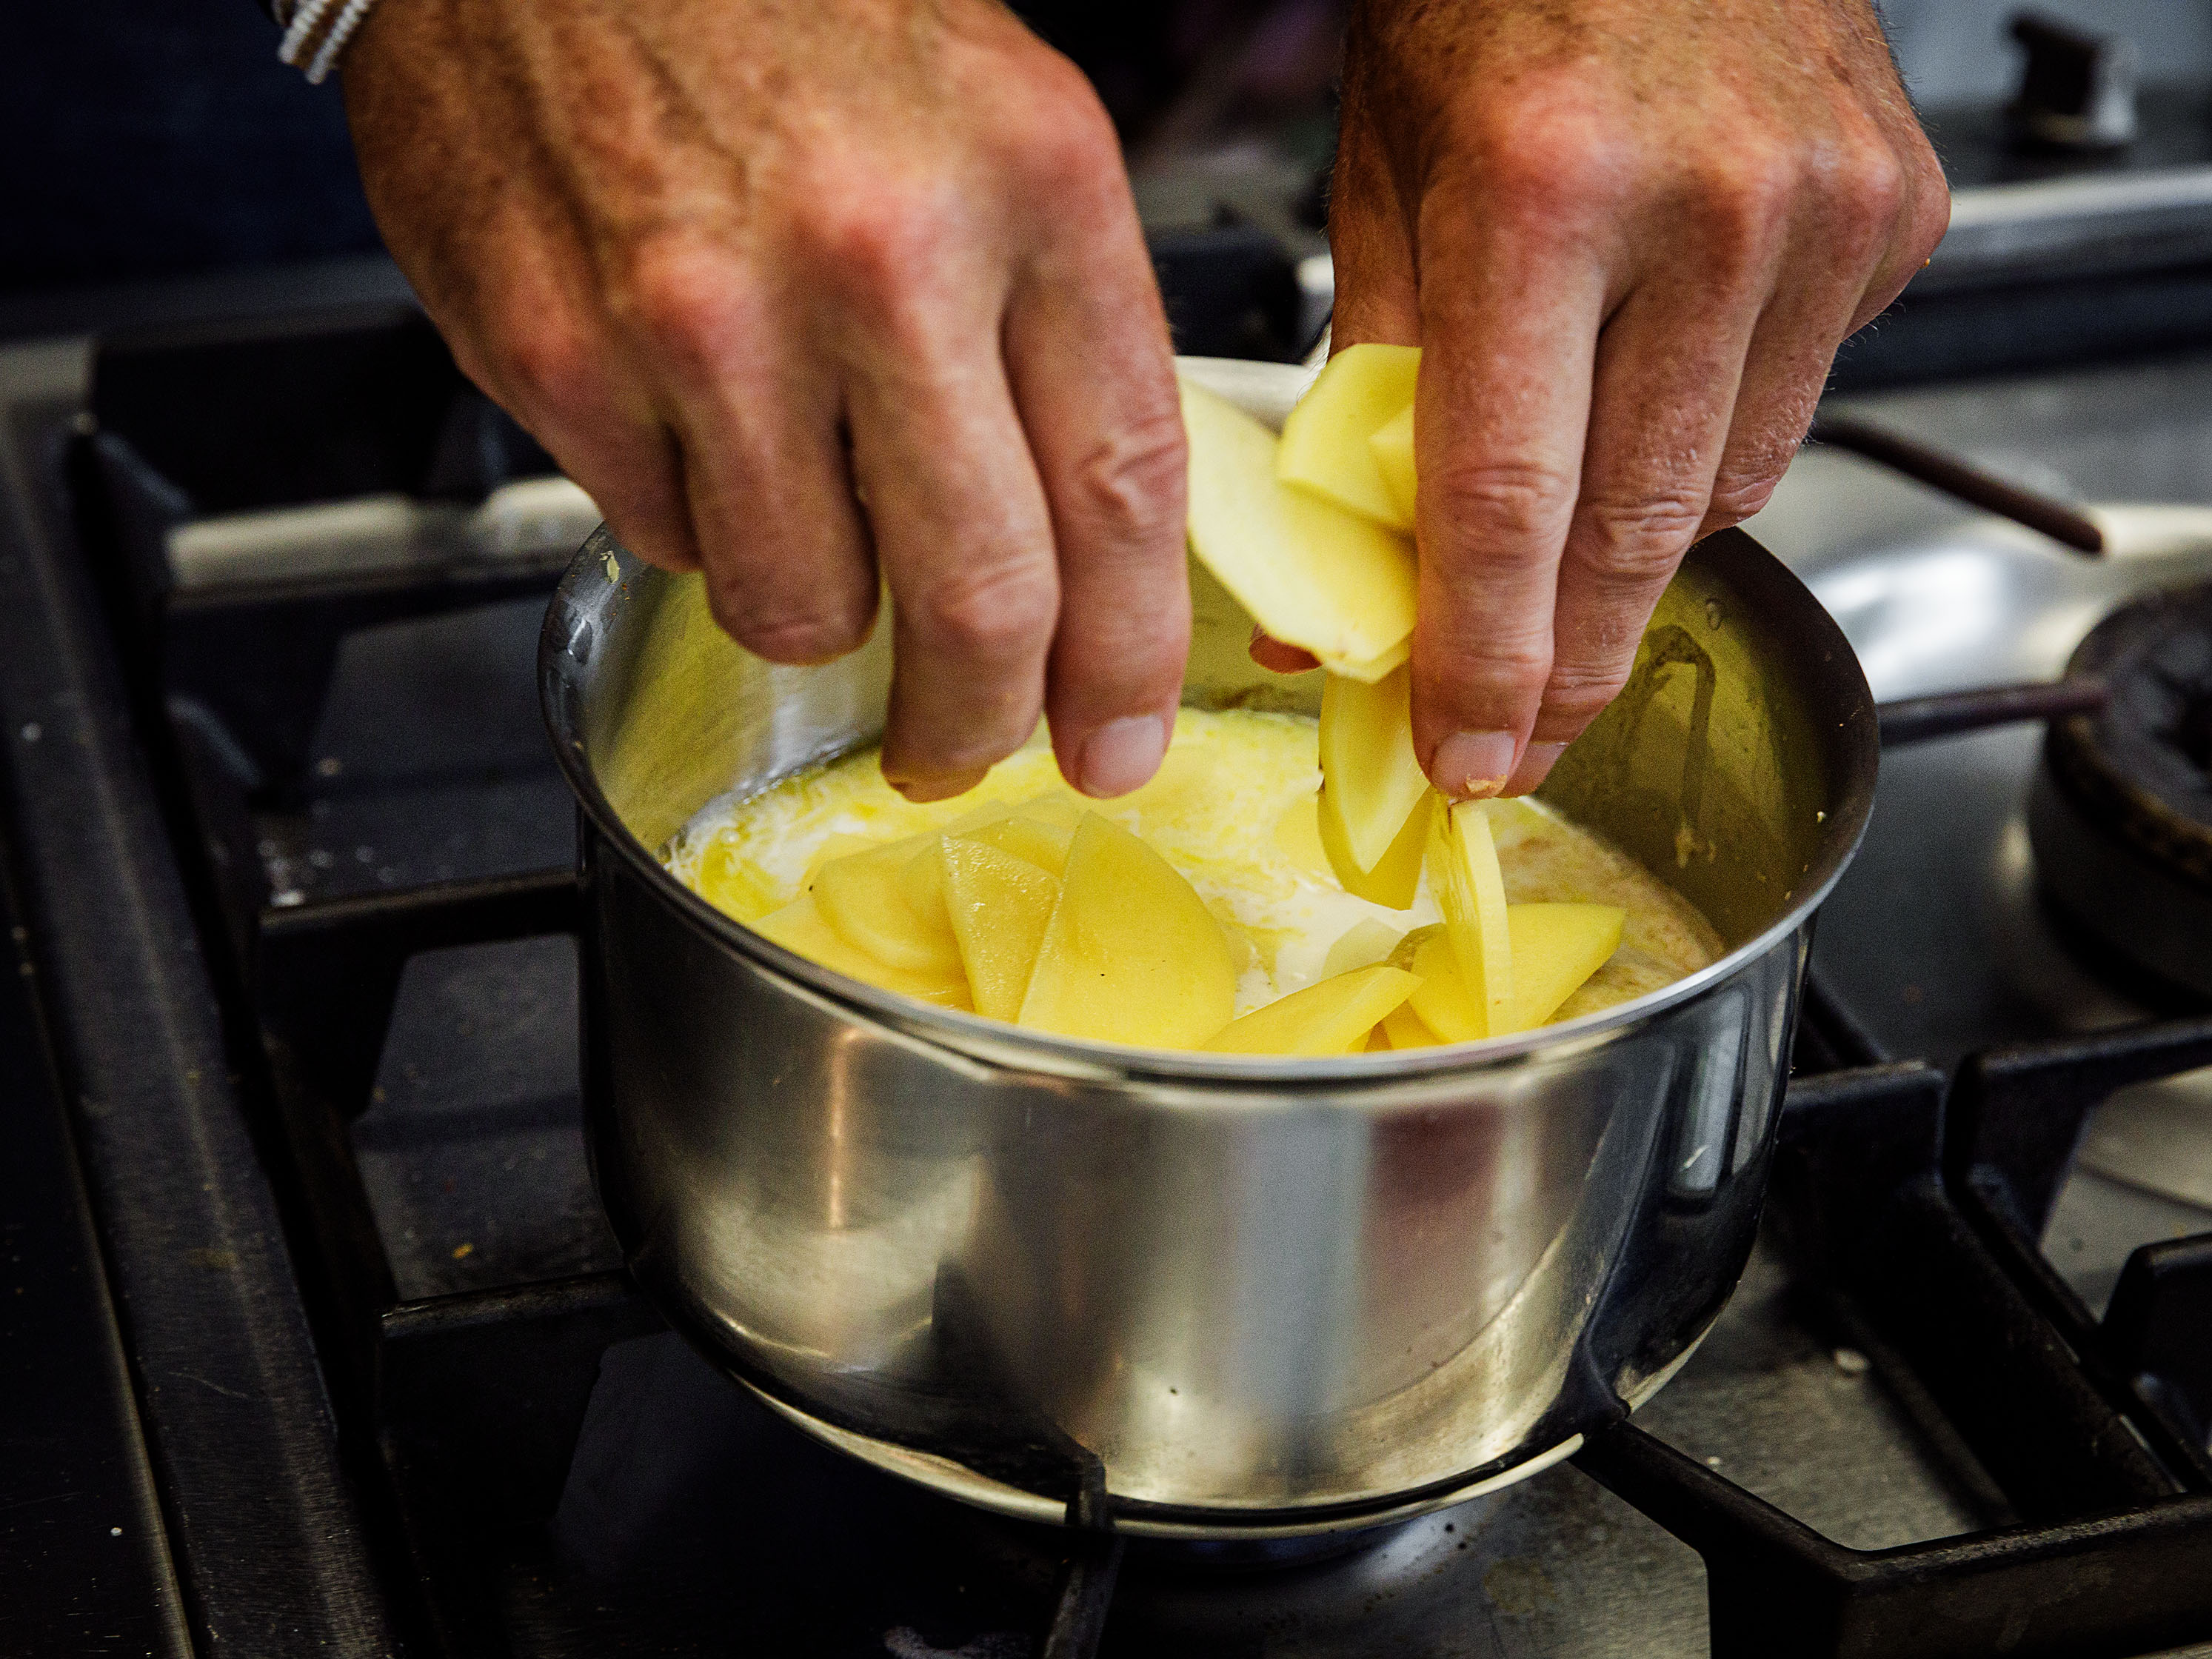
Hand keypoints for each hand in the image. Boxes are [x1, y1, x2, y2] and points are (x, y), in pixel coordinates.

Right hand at [341, 0, 1189, 801]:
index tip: (1116, 739)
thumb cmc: (787, 3)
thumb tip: (1090, 542)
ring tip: (798, 498)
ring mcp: (705, 314)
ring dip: (817, 602)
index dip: (1127, 657)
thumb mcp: (1001, 122)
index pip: (1119, 491)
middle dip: (978, 721)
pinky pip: (662, 534)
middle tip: (962, 750)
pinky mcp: (559, 352)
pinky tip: (689, 407)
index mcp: (1029, 180)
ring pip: (802, 603)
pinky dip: (693, 512)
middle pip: (975, 598)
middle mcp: (877, 252)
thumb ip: (1058, 330)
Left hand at [1329, 0, 1947, 797]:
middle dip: (1571, 668)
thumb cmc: (1498, 1)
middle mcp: (1704, 210)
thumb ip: (1370, 392)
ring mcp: (1818, 215)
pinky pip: (1791, 409)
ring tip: (1567, 571)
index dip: (1483, 662)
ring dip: (1636, 559)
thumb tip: (1340, 586)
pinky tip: (1656, 404)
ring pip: (1727, 494)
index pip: (1506, 503)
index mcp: (1541, 193)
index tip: (1464, 755)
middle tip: (1520, 743)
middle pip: (1635, 533)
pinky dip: (1714, 448)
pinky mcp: (1891, 219)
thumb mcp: (1385, 180)